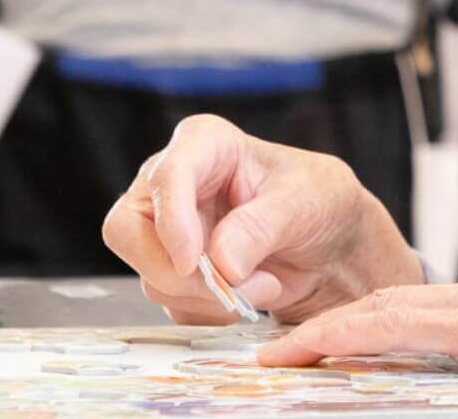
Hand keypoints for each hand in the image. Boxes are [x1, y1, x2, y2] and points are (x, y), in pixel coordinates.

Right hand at [102, 114, 421, 323]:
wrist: (331, 247)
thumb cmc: (320, 203)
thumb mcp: (305, 202)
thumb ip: (261, 227)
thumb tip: (221, 263)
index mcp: (203, 144)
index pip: (165, 177)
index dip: (172, 221)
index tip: (194, 262)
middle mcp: (171, 184)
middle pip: (126, 231)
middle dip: (175, 271)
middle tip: (232, 287)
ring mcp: (165, 230)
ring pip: (151, 276)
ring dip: (208, 297)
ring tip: (264, 284)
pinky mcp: (173, 271)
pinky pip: (170, 304)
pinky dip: (209, 313)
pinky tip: (247, 297)